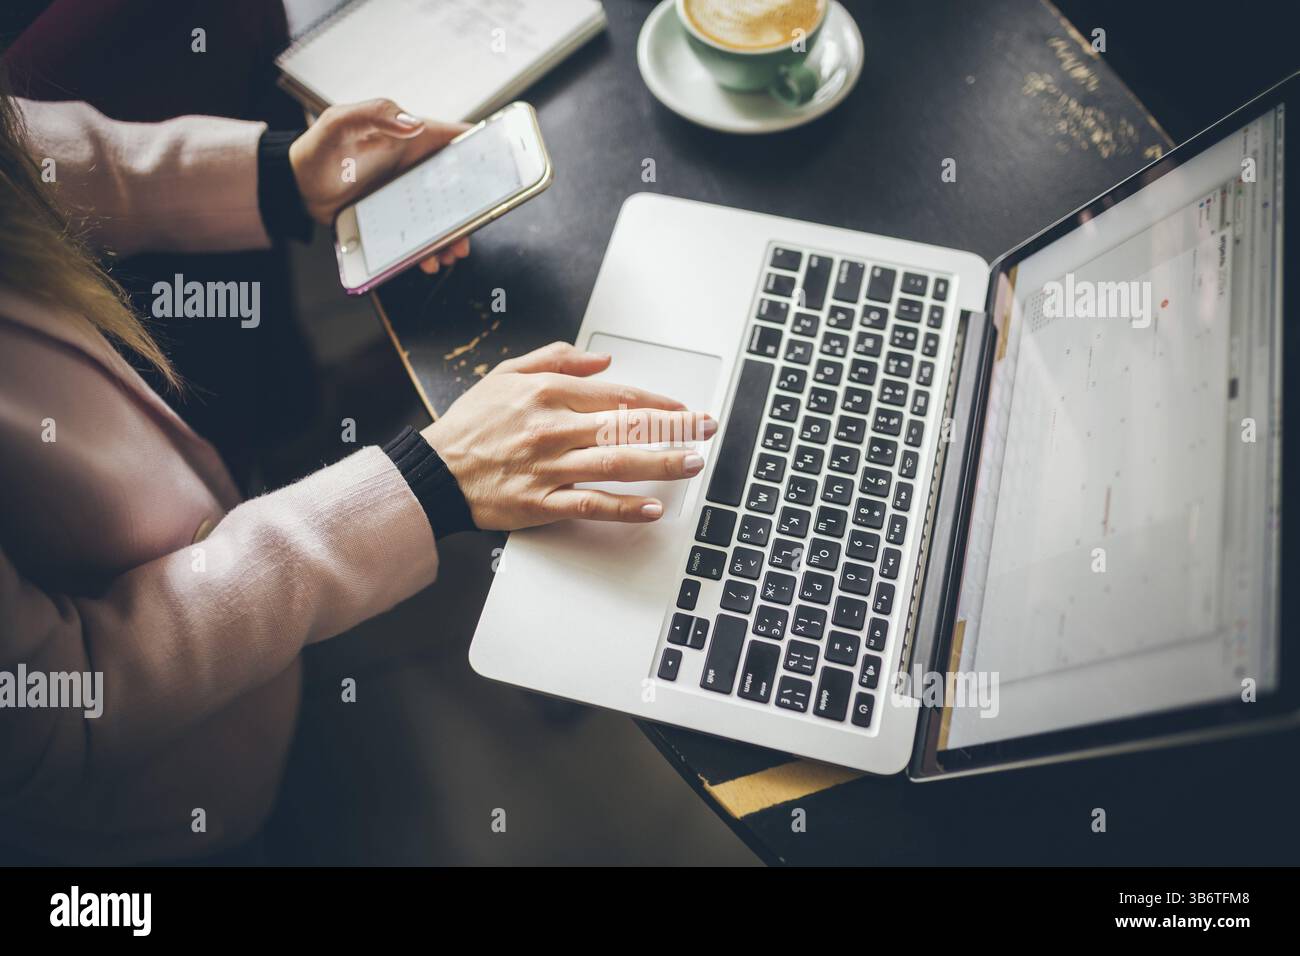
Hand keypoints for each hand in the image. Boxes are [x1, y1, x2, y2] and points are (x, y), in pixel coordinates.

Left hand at [289, 99, 470, 273]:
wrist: (298, 188)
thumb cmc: (319, 150)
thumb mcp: (341, 122)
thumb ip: (376, 114)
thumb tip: (413, 123)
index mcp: (413, 138)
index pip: (458, 139)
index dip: (485, 149)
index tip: (504, 167)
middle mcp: (418, 167)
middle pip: (461, 187)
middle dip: (474, 208)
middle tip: (473, 228)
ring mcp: (411, 195)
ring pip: (446, 217)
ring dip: (454, 236)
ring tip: (450, 253)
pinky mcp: (400, 219)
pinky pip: (424, 236)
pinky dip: (431, 250)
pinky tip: (427, 260)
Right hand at [421, 343, 716, 529]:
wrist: (433, 472)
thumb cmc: (470, 425)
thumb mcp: (507, 374)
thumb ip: (556, 360)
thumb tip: (602, 360)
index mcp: (548, 394)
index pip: (617, 395)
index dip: (658, 401)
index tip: (684, 407)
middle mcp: (553, 429)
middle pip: (626, 425)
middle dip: (675, 426)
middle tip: (707, 429)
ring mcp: (549, 467)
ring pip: (616, 463)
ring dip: (661, 463)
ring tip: (693, 462)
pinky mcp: (541, 502)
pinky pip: (591, 504)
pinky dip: (624, 507)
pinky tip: (652, 508)